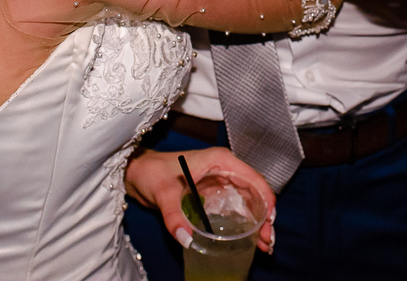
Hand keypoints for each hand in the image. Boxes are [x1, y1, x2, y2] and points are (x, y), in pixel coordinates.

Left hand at [124, 147, 275, 253]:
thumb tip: (186, 240)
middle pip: (255, 192)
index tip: (269, 223)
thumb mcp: (163, 194)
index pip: (253, 178)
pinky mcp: (215, 193)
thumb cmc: (151, 173)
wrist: (138, 173)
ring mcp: (221, 181)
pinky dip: (246, 222)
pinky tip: (250, 240)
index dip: (266, 200)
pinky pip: (237, 207)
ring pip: (249, 201)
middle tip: (267, 241)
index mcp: (220, 161)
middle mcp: (225, 169)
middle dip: (265, 216)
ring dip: (258, 222)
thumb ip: (174, 216)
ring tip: (264, 245)